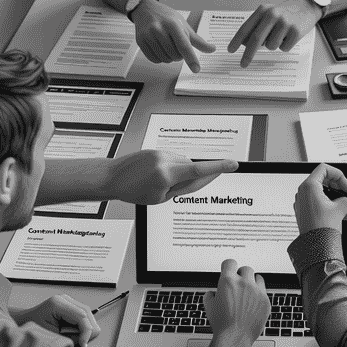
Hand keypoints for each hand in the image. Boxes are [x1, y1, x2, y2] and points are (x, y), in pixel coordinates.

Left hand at [17, 295, 100, 346]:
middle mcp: (65, 299)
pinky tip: (74, 331)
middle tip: (81, 342)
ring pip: (88, 314)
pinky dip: (82, 325)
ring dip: (85, 327)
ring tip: (75, 336)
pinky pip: (84, 314)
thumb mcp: (51, 336)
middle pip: (88, 314)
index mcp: (58, 304)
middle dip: (87, 330)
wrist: (23, 322)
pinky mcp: (70, 304)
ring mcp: (68, 300)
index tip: (84, 344)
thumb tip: (86, 340)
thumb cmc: (32, 330)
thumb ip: (70, 337)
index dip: (86, 331)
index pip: (82, 316)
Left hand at [108, 150, 237, 204]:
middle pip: (192, 167)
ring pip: (183, 162)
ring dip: (179, 172)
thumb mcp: (161, 197)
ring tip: (158, 181)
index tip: (233, 164)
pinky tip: (156, 174)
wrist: (112, 177)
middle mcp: (165, 160)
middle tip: (172, 189)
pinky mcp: (157, 149)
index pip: (199, 170)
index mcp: (166, 175)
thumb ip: (184, 187)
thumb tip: (201, 178)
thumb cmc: (134, 191)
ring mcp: (160, 152)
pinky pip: (173, 158)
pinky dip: (172, 167)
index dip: (219, 167)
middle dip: (190, 177)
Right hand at [132, 0, 215, 72]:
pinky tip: (160, 48)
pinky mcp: (141, 42)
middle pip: (175, 56)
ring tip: (167, 45)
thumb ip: (197, 40)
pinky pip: (155, 60)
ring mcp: (148, 36)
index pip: (184, 46)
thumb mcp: (183, 25)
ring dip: (170, 57)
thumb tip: (211, 49)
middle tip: (176, 45)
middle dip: (179, 55)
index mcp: (172, 24)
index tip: (196, 69)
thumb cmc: (166, 17)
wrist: (145, 9)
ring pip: (165, 59)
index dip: (191, 59)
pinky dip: (160, 58)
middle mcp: (159, 29)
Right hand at [203, 259, 270, 346]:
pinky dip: (259, 294)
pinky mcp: (265, 300)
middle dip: (241, 275)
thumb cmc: (221, 324)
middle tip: (238, 284)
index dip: (228, 266)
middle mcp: (243, 283)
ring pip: (257, 278)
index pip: (230, 262)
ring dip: (252, 282)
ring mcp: (256, 291)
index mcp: (228, 281)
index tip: (228, 270)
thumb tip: (213, 293)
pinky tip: (253, 302)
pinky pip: (264, 291)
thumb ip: (211, 294)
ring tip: (248, 291)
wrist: (235, 338)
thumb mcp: (209, 306)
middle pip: (245, 269)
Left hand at [227, 0, 321, 67]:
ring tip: (281, 35)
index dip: (236, 40)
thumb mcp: (268, 16)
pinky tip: (289, 36)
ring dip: (274, 45)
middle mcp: (272, 15)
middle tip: (243, 64)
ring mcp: (285, 23)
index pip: (246, 28)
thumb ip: (256, 28)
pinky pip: (284, 48)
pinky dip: (285, 46)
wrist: (306, 7)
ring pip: (271, 46)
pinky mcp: (295, 31)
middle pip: (256, 39)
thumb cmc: (284, 13)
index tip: (230, 50)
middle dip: (248, 54)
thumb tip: (244, 44)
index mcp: (263, 10)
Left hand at [294, 163, 346, 234]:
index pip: (325, 169)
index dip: (339, 176)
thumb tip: (346, 200)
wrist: (315, 245)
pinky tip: (343, 215)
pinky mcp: (305, 211)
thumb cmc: (321, 227)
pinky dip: (331, 207)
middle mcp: (303, 192)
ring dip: (338, 201)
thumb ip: (345, 199)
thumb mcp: (340, 208)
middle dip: (340, 190)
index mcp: (309, 186)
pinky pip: (319, 204)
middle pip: (325, 182)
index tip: (346, 186)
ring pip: (324, 195)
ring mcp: (303, 202)